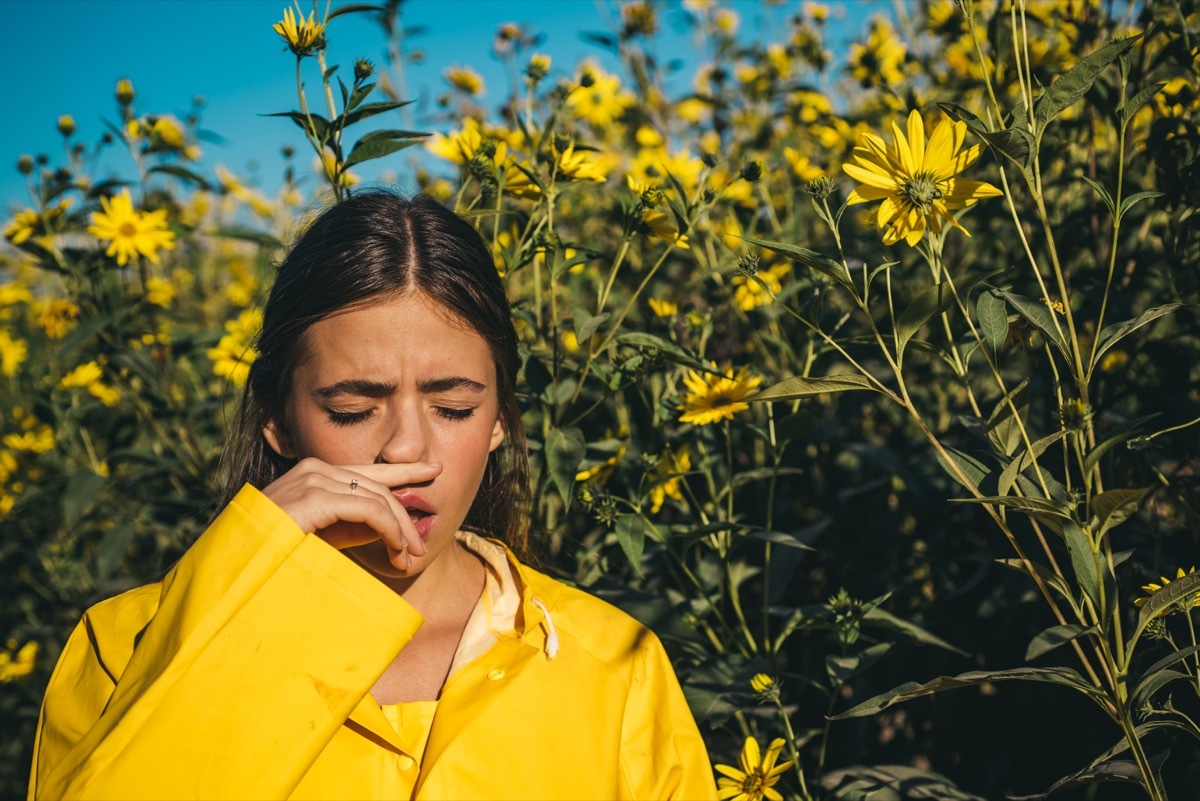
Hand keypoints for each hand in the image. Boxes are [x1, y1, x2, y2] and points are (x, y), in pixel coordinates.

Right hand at [261, 458, 441, 567]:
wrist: (240, 568)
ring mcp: (312, 480)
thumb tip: (394, 527)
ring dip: (399, 530)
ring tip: (407, 558)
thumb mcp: (328, 536)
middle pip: (378, 486)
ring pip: (378, 498)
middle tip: (418, 550)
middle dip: (404, 518)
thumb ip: (357, 525)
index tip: (434, 470)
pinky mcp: (314, 498)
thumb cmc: (280, 554)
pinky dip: (388, 529)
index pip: (368, 469)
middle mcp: (314, 469)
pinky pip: (368, 509)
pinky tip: (395, 549)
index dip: (404, 470)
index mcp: (315, 474)